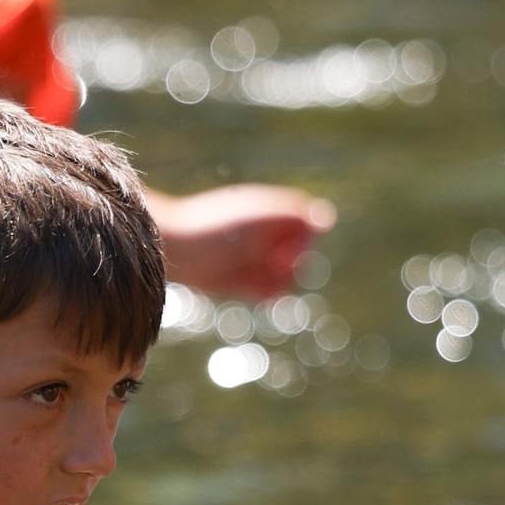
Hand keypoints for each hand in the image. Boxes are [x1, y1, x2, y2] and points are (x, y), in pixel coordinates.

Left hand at [149, 181, 335, 301]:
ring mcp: (259, 258)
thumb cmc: (217, 228)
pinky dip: (268, 293)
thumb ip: (296, 215)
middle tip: (265, 263)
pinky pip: (271, 292)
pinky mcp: (245, 281)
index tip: (280, 245)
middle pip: (303, 257)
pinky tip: (251, 287)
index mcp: (275, 211)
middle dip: (290, 264)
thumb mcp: (259, 217)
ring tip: (251, 275)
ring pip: (289, 278)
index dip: (302, 240)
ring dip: (277, 281)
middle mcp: (270, 233)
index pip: (312, 227)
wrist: (177, 249)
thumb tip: (327, 219)